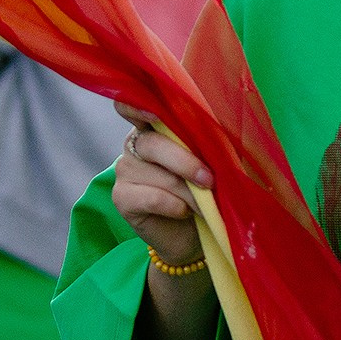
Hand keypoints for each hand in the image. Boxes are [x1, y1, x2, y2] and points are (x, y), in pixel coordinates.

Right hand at [111, 103, 213, 267]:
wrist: (194, 234)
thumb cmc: (204, 191)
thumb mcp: (209, 162)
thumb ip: (205, 143)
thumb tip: (219, 133)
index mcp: (154, 126)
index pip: (132, 105)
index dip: (137, 106)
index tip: (154, 114)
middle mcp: (135, 144)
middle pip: (152, 144)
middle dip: (185, 162)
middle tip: (209, 180)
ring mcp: (125, 170)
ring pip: (158, 175)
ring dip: (187, 191)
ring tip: (204, 204)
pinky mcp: (121, 198)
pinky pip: (152, 197)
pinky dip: (175, 206)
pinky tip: (184, 212)